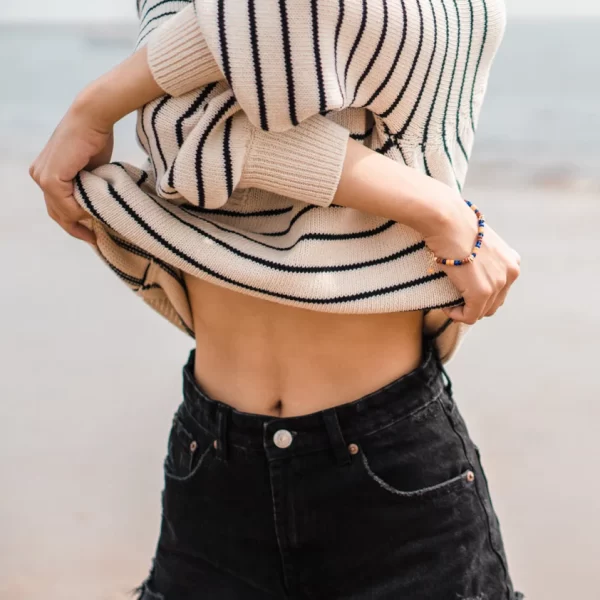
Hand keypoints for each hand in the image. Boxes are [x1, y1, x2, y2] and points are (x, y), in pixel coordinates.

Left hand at [29, 99, 113, 243]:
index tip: (93, 234)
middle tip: (93, 240)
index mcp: (46, 173)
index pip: (57, 206)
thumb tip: (93, 207)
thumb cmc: (95, 139)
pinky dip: (81, 211)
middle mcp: (39, 175)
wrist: (92, 118)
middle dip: (74, 228)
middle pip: (56, 213)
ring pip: (62, 212)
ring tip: (99, 226)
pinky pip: (67, 206)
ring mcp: (42, 177)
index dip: (74, 223)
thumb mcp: (90, 170)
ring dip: (81, 220)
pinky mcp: (51, 179)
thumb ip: (86, 188)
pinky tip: (95, 210)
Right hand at [424, 203, 520, 323]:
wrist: (448, 220)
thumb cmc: (455, 225)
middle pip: (493, 304)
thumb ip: (482, 257)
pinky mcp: (481, 293)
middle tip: (454, 299)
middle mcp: (511, 273)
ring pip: (481, 312)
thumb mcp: (477, 241)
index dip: (482, 295)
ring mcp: (498, 284)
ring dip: (464, 310)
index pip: (501, 290)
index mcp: (512, 261)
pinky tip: (446, 307)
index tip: (462, 291)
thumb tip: (469, 268)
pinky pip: (469, 316)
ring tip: (448, 302)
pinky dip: (457, 315)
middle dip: (474, 305)